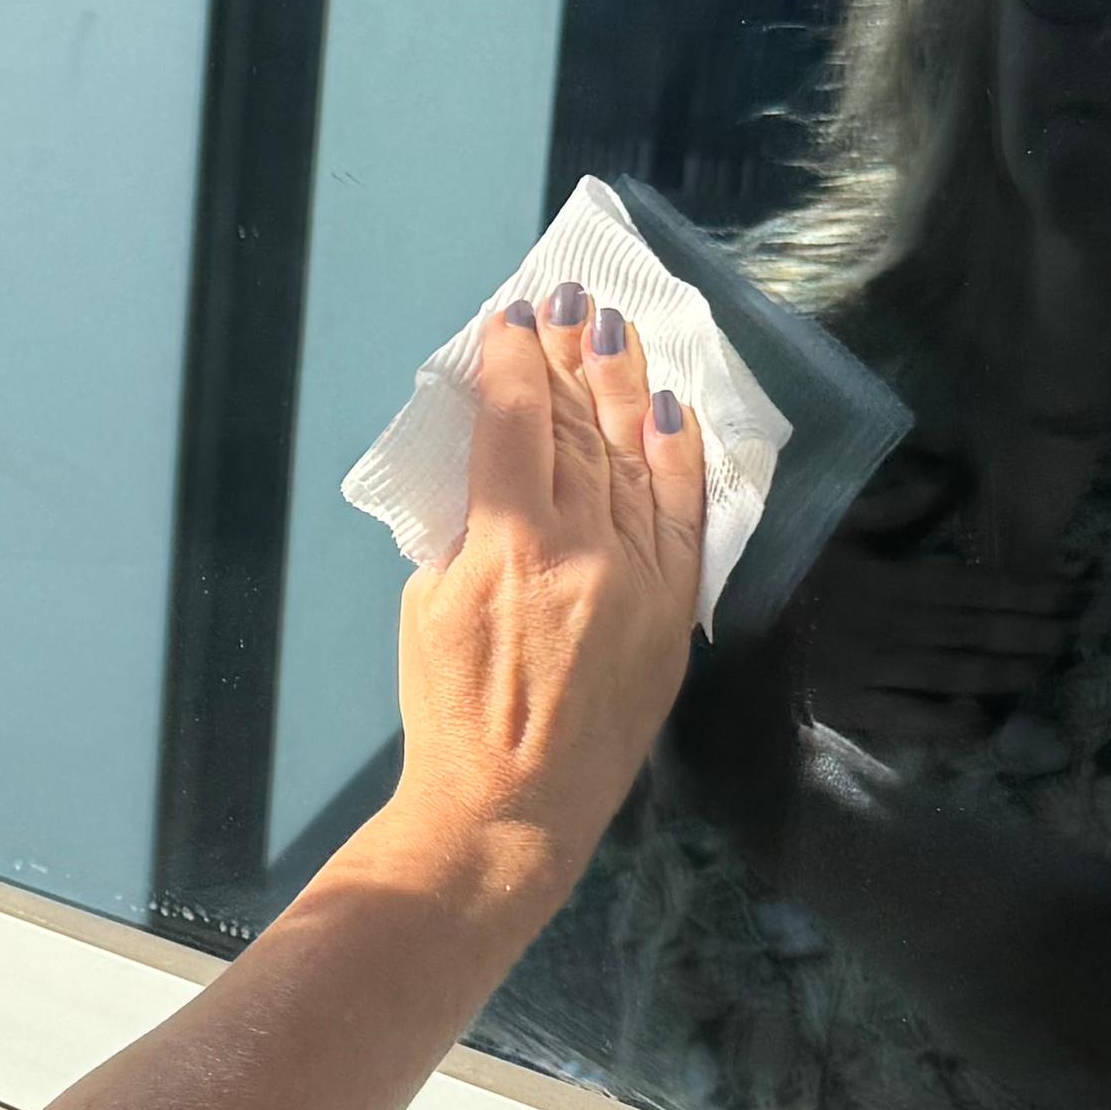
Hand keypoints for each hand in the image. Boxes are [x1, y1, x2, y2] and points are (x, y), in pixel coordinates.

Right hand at [381, 283, 716, 910]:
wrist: (511, 807)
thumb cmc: (449, 711)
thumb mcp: (427, 603)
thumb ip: (467, 528)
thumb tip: (498, 467)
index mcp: (508, 542)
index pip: (514, 421)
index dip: (512, 362)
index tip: (509, 320)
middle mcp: (582, 547)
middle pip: (579, 426)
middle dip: (569, 356)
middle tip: (569, 301)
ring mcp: (637, 576)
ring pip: (632, 458)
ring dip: (622, 387)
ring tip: (614, 332)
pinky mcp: (673, 610)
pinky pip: (684, 517)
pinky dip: (678, 459)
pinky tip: (672, 410)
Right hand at [794, 469, 1076, 750]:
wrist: (733, 630)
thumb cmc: (788, 572)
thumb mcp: (835, 526)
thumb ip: (893, 505)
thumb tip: (950, 481)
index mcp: (893, 580)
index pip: (978, 585)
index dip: (1030, 588)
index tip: (1069, 587)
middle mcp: (897, 627)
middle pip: (980, 630)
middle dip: (1034, 628)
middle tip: (1075, 627)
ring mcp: (881, 671)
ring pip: (962, 672)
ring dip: (1011, 670)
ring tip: (1047, 663)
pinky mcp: (862, 709)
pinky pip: (919, 720)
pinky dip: (956, 722)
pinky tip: (984, 716)